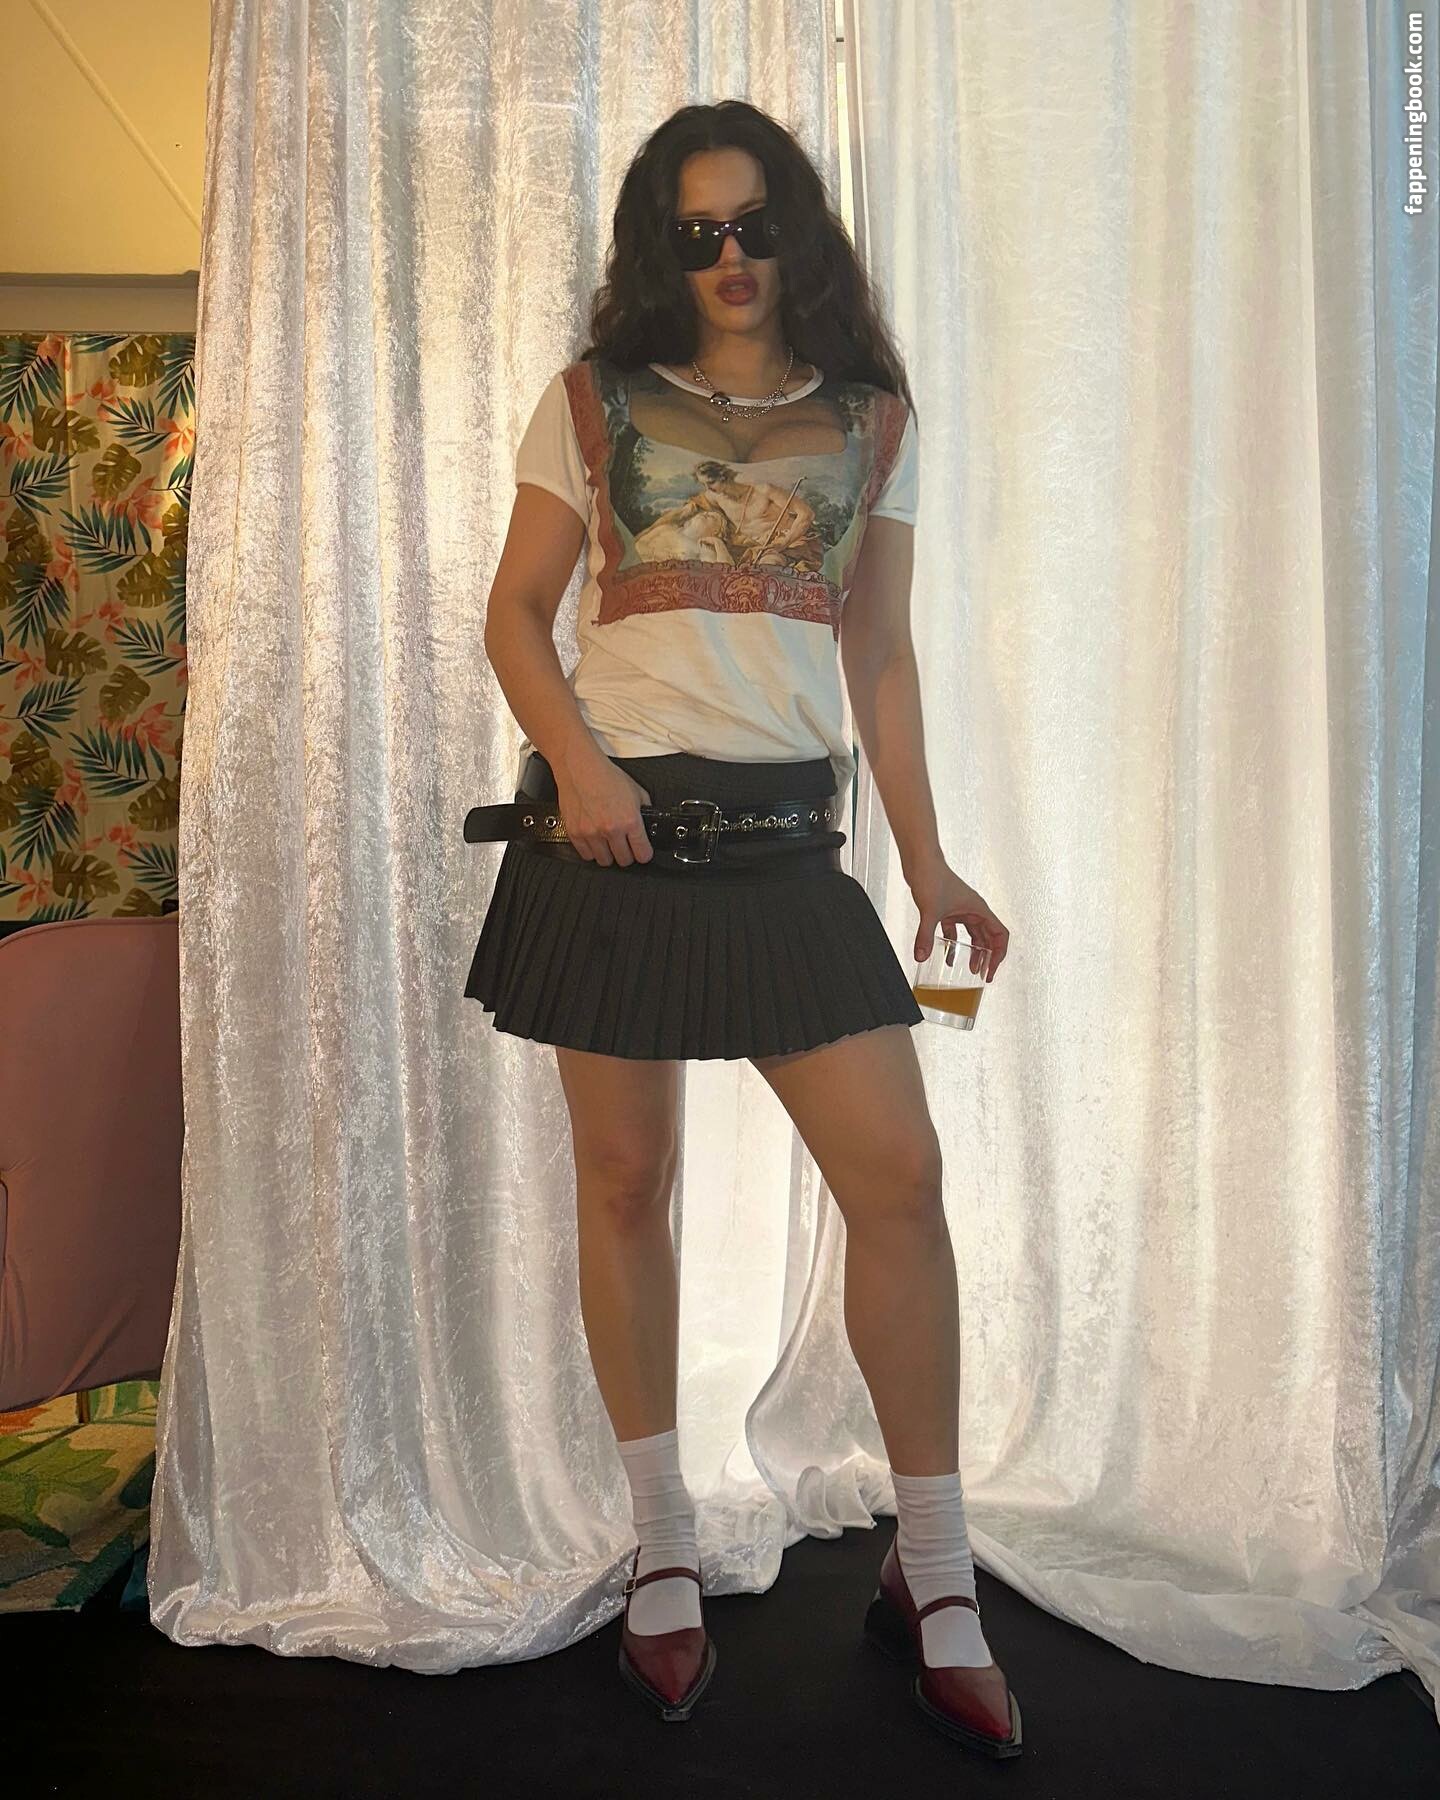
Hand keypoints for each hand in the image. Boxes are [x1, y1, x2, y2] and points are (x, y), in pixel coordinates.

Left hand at [906, 857, 1008, 981]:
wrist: (920, 861)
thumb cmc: (932, 876)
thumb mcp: (930, 911)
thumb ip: (925, 936)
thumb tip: (921, 956)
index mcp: (979, 909)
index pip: (1000, 935)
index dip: (999, 955)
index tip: (991, 970)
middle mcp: (973, 910)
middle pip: (989, 938)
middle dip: (988, 958)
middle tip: (984, 975)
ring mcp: (961, 910)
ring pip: (974, 936)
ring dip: (974, 952)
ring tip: (971, 970)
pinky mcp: (947, 910)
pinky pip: (956, 932)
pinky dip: (954, 944)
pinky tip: (947, 957)